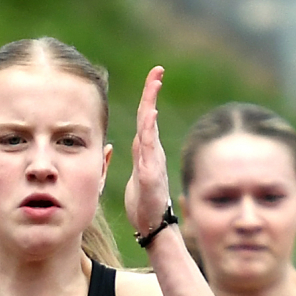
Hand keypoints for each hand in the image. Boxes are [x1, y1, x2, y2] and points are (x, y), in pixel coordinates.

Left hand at [124, 67, 171, 243]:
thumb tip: (138, 139)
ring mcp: (152, 162)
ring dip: (150, 106)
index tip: (154, 74)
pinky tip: (150, 117)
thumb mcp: (138, 171)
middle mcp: (152, 152)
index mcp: (147, 149)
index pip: (146, 117)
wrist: (150, 225)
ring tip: (153, 85)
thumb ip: (140, 153)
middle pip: (149, 116)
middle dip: (152, 91)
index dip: (148, 95)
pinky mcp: (150, 175)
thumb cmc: (144, 201)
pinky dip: (149, 133)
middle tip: (157, 70)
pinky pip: (149, 151)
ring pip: (150, 129)